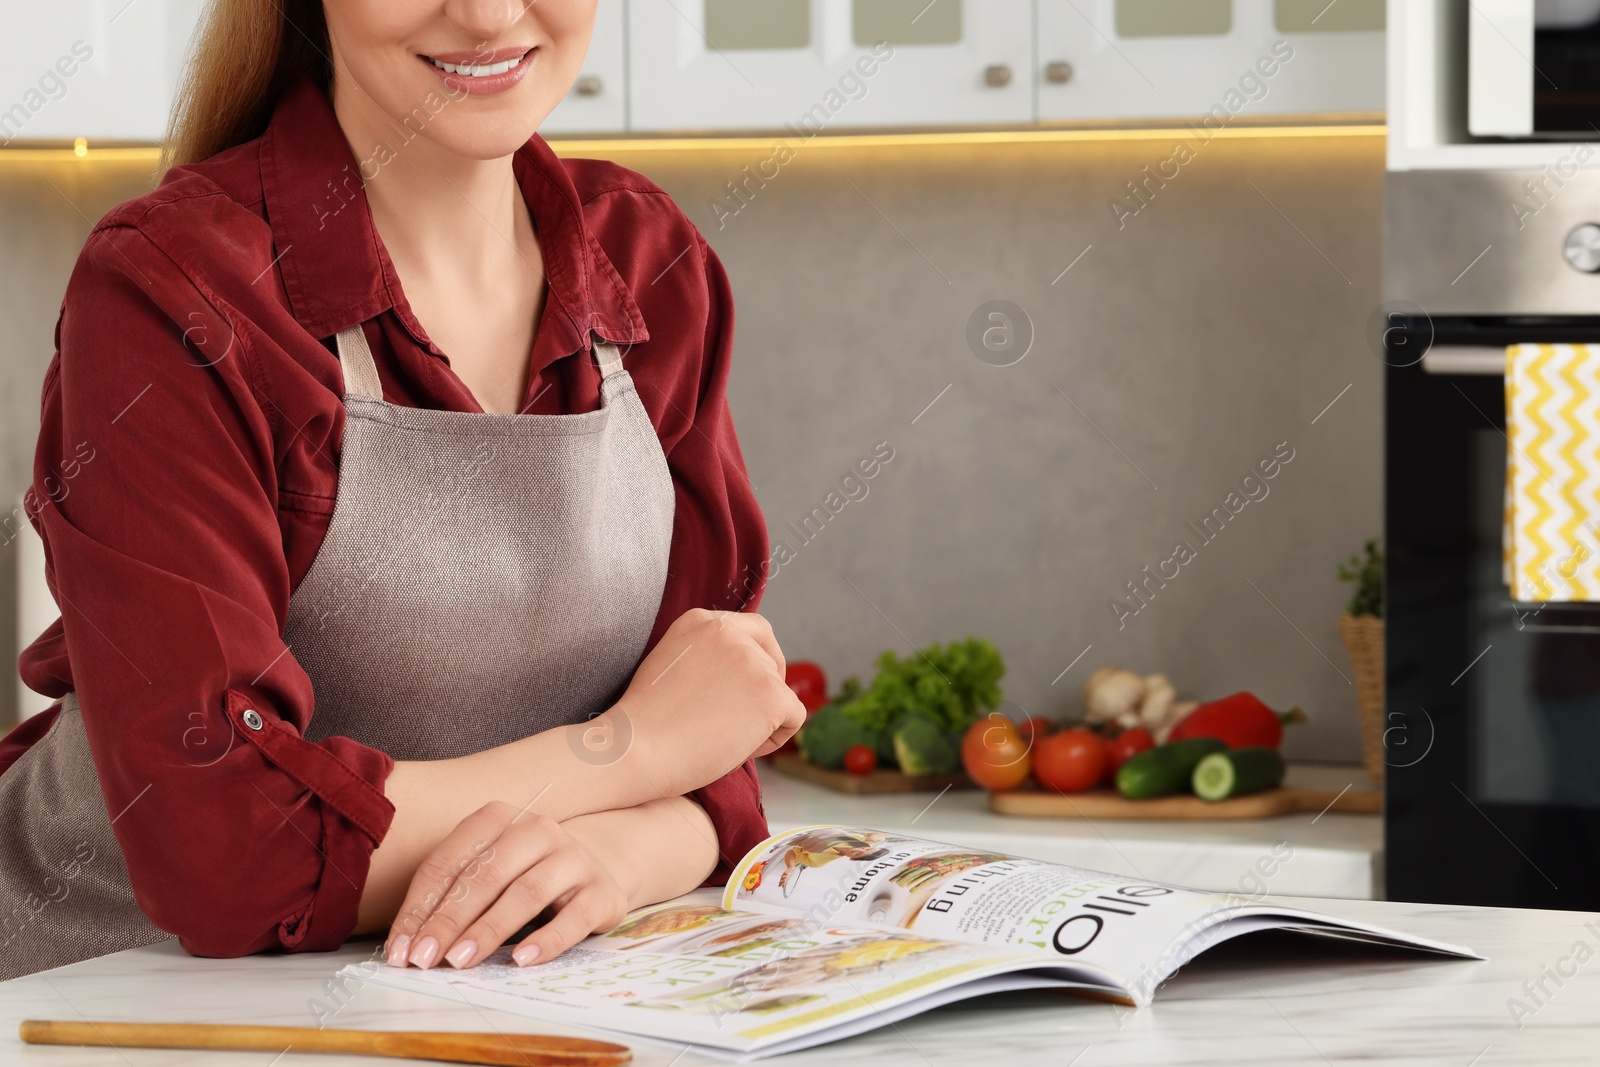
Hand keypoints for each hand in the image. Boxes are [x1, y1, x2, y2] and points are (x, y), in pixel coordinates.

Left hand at [385, 801, 628, 970]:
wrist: (591, 873)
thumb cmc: (522, 876)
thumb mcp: (486, 874)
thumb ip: (449, 898)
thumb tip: (405, 946)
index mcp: (499, 818)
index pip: (450, 861)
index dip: (420, 906)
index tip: (400, 949)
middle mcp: (538, 830)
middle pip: (486, 874)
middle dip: (449, 920)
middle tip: (424, 958)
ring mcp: (574, 858)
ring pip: (526, 893)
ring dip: (488, 930)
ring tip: (460, 961)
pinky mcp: (601, 891)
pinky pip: (572, 918)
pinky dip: (545, 941)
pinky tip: (520, 960)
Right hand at [599, 609, 804, 796]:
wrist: (634, 751)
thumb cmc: (645, 725)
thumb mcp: (671, 667)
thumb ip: (706, 658)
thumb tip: (742, 675)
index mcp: (701, 621)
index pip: (755, 631)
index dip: (756, 663)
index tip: (739, 693)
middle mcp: (729, 632)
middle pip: (772, 661)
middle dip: (760, 692)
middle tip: (732, 722)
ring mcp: (752, 661)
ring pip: (781, 692)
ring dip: (760, 720)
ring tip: (721, 738)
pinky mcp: (770, 694)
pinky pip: (795, 717)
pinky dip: (774, 739)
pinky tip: (738, 748)